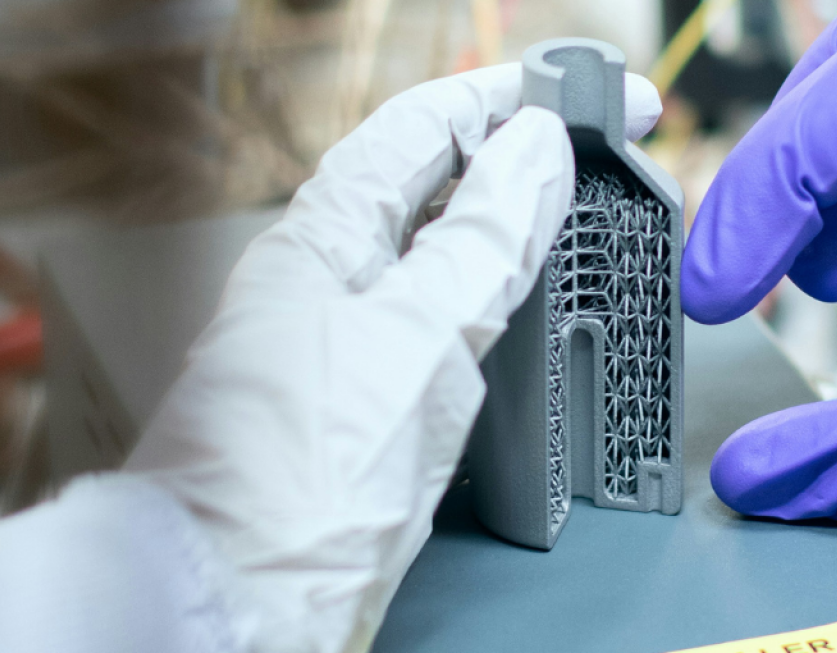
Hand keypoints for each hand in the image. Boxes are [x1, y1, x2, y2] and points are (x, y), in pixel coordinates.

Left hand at [122, 65, 660, 651]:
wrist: (236, 610)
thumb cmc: (297, 486)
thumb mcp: (417, 340)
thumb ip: (481, 242)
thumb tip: (534, 151)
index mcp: (317, 243)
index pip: (420, 130)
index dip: (506, 99)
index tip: (586, 96)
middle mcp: (321, 286)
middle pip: (427, 186)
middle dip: (514, 154)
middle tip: (600, 148)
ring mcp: (341, 349)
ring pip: (435, 255)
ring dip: (508, 223)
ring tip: (579, 214)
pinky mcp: (363, 413)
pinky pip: (438, 324)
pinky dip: (494, 300)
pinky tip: (523, 318)